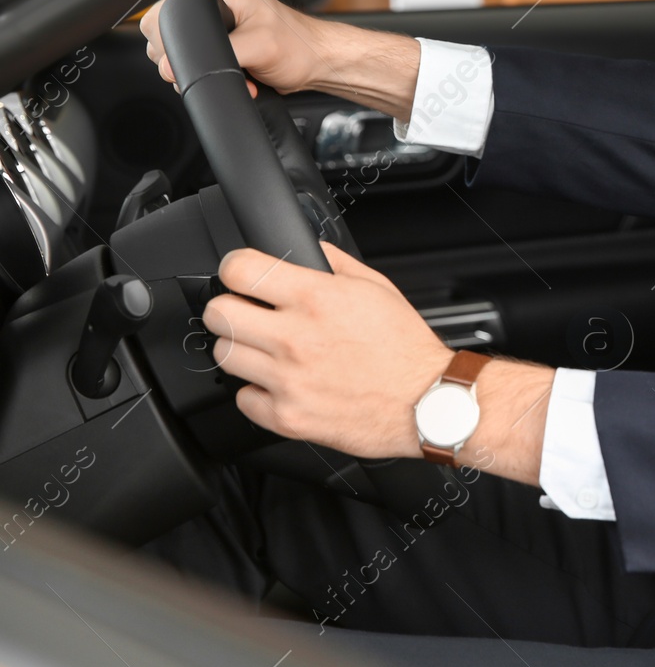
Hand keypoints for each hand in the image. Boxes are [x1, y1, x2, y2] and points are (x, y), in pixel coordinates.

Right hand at [140, 0, 334, 97]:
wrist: (316, 62)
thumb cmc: (298, 45)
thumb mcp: (259, 47)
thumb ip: (216, 54)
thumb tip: (174, 66)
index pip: (164, 8)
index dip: (168, 37)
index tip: (188, 56)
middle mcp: (208, 0)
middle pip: (163, 33)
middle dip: (187, 59)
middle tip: (222, 66)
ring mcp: (210, 23)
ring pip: (176, 53)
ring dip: (202, 71)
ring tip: (237, 72)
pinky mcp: (216, 43)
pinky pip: (194, 63)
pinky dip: (211, 76)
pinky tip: (238, 77)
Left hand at [205, 241, 554, 478]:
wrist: (425, 401)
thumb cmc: (405, 348)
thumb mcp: (378, 287)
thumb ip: (334, 262)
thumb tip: (306, 250)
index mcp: (317, 298)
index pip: (239, 269)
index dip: (236, 269)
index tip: (242, 276)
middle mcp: (295, 337)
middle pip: (218, 313)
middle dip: (230, 307)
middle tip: (247, 314)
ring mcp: (287, 379)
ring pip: (224, 355)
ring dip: (241, 349)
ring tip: (266, 351)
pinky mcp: (286, 416)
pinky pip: (242, 399)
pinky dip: (257, 392)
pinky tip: (280, 384)